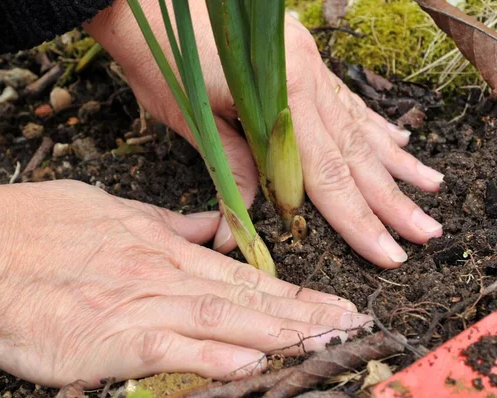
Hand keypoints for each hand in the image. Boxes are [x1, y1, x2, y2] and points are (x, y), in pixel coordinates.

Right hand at [0, 179, 370, 386]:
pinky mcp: (109, 338)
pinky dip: (214, 353)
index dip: (289, 291)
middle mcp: (160, 274)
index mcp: (161, 246)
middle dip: (302, 314)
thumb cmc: (37, 225)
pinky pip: (172, 346)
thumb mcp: (108, 210)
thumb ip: (162, 223)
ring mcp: (137, 304)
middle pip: (245, 297)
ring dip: (277, 333)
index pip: (240, 273)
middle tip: (350, 323)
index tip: (329, 302)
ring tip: (326, 341)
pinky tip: (253, 362)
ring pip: (222, 319)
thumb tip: (202, 227)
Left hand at [86, 1, 443, 268]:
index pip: (326, 173)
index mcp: (283, 97)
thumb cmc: (163, 61)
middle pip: (353, 152)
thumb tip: (240, 232)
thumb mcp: (194, 122)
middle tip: (425, 231)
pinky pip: (344, 100)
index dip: (357, 218)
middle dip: (389, 198)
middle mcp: (307, 78)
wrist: (148, 3)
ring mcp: (308, 66)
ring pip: (358, 125)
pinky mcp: (302, 60)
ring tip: (430, 187)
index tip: (387, 251)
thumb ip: (234, 171)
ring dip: (394, 162)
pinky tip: (397, 141)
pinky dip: (372, 124)